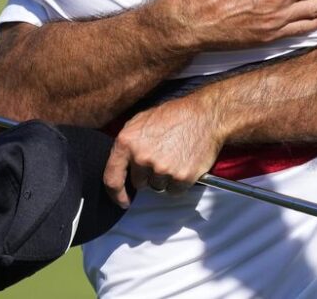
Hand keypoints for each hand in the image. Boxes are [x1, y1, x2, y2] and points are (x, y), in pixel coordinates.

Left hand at [103, 95, 223, 208]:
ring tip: (174, 157)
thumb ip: (127, 143)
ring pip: (158, 187)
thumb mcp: (141, 121)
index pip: (112, 178)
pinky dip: (179, 183)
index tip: (122, 200)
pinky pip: (174, 191)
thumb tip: (121, 164)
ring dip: (164, 178)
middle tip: (161, 157)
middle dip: (148, 175)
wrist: (204, 116)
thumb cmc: (174, 115)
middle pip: (139, 183)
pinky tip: (183, 164)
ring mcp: (161, 168)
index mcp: (126, 142)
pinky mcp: (181, 177)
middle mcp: (141, 157)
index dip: (116, 194)